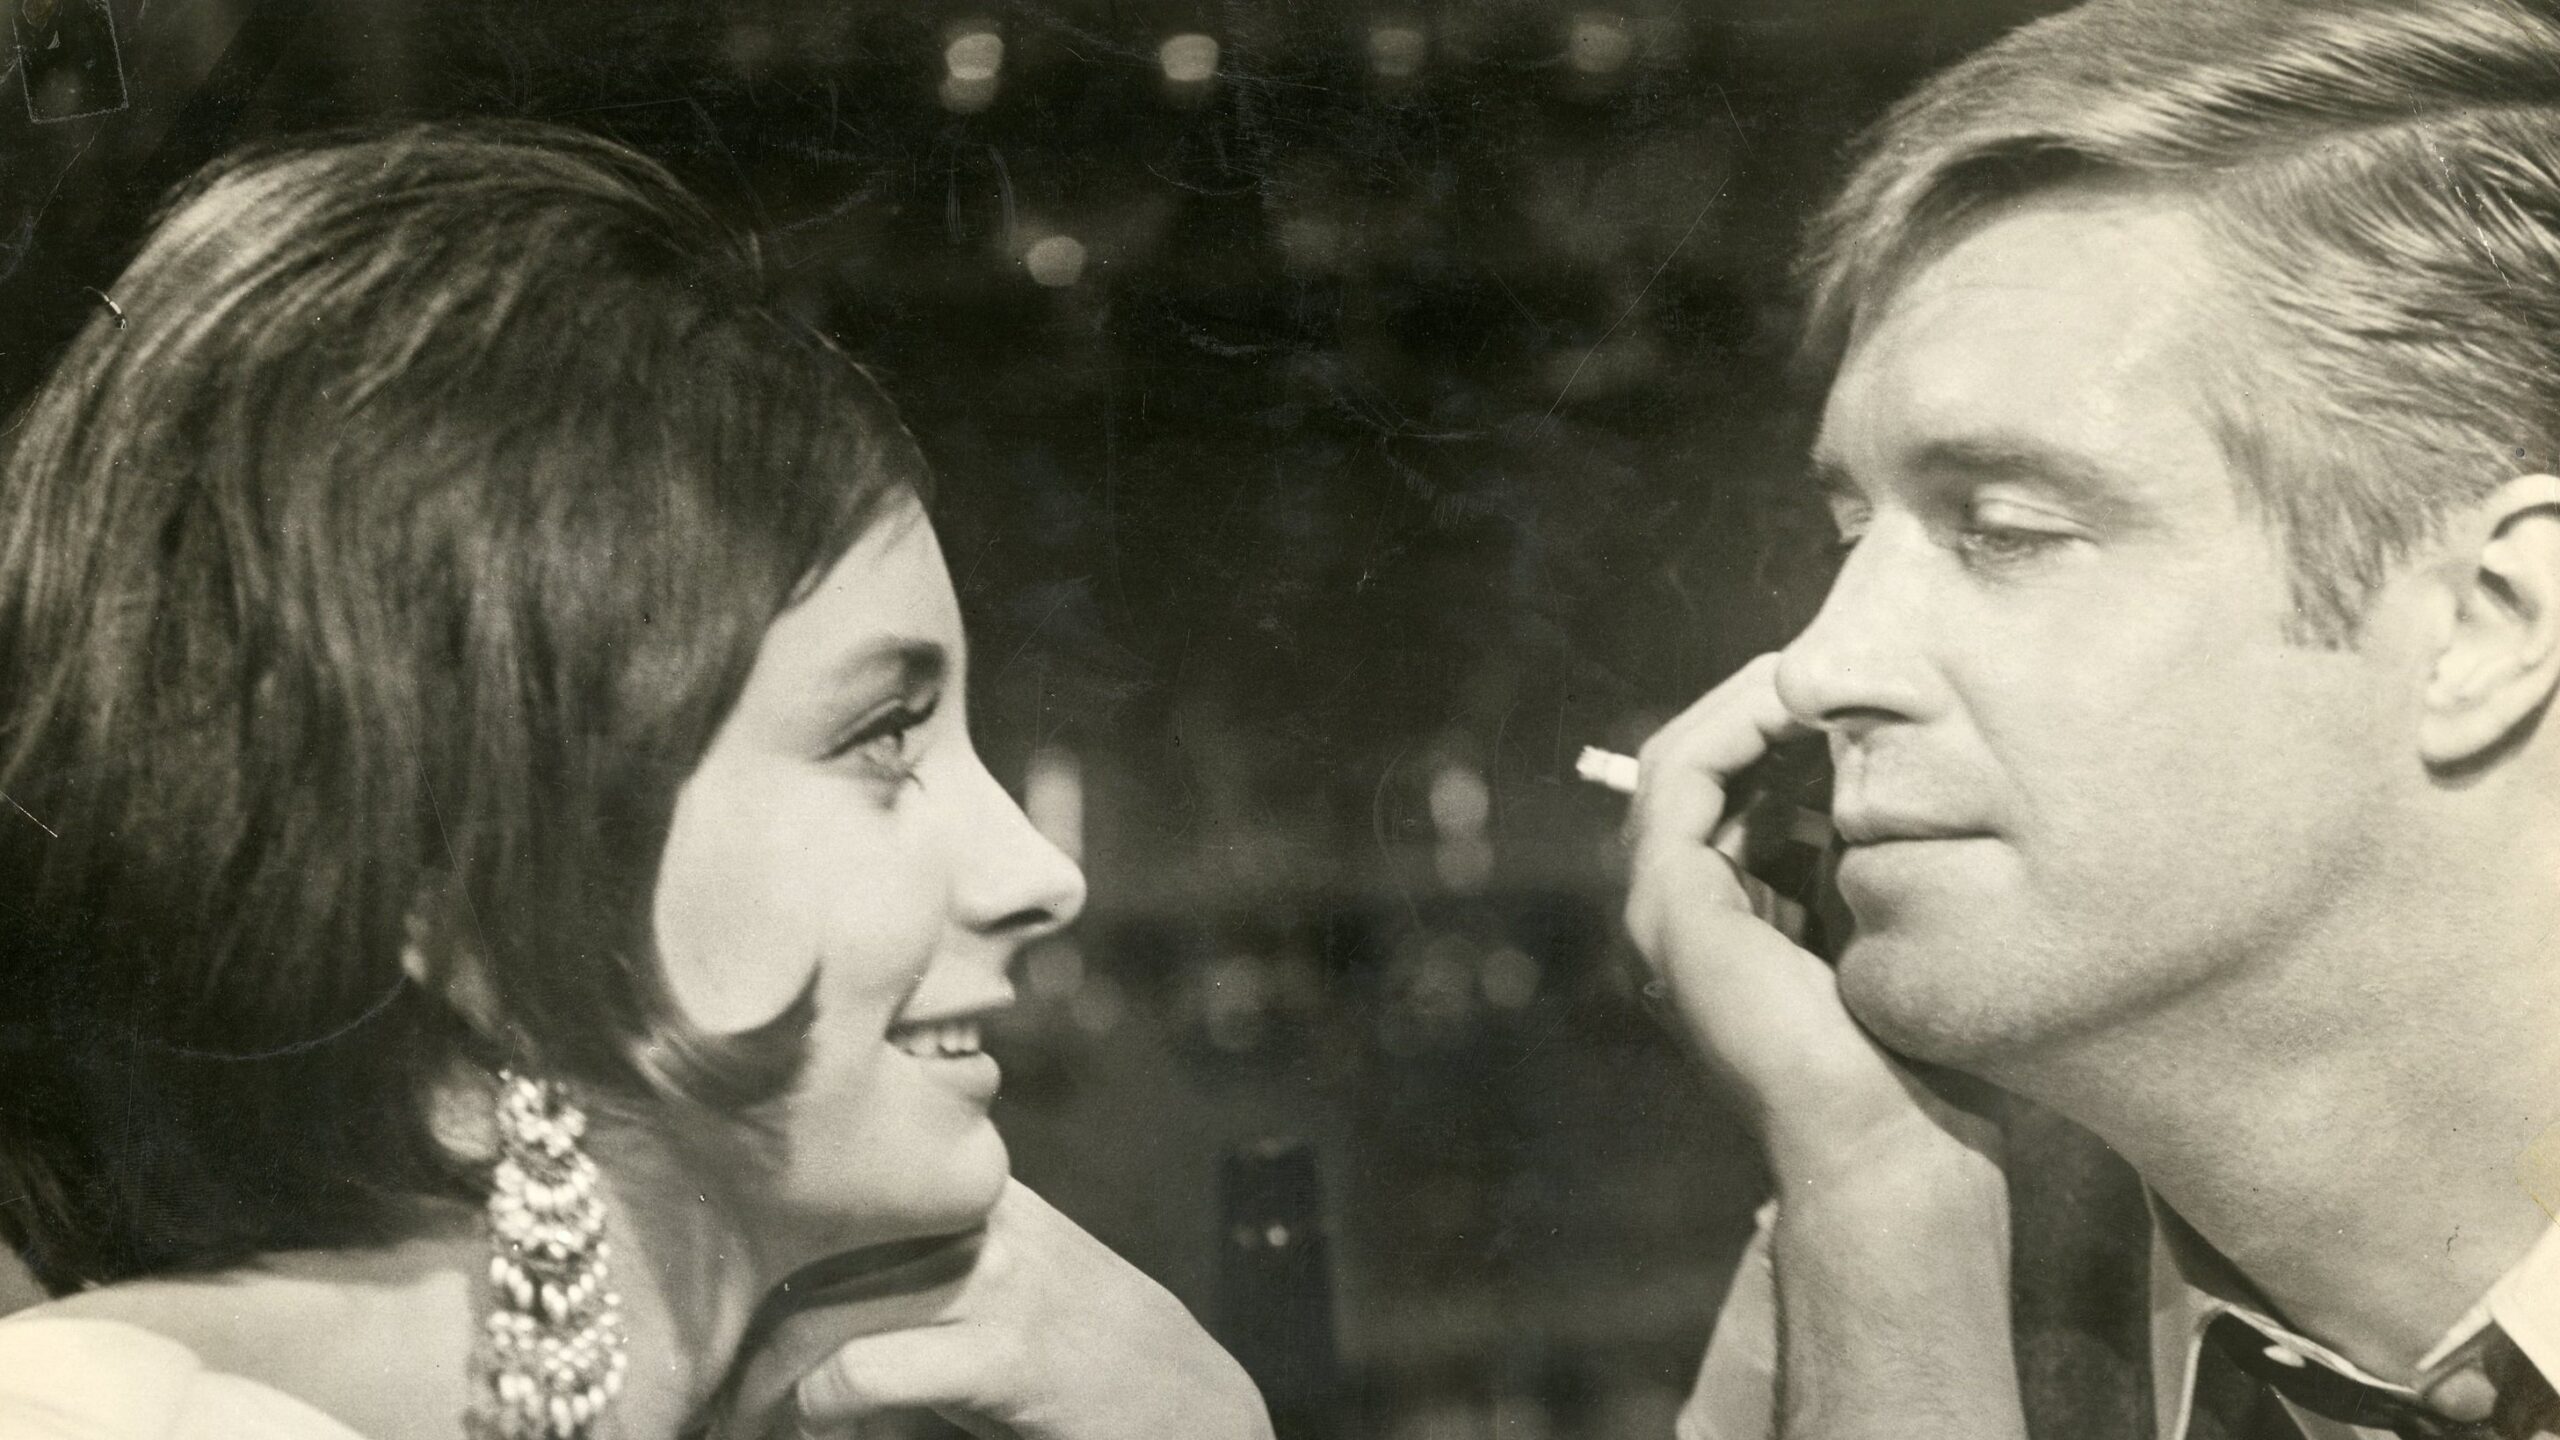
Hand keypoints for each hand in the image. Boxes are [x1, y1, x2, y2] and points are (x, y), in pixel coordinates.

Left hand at [720, 1180, 1272, 1439]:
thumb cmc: (1080, 1353)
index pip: (836, 1167)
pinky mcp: (1006, 1354)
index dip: (757, 1224)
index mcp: (976, 1182)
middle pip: (812, 1236)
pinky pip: (863, 1369)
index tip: (712, 1282)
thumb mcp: (1000, 1277)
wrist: (1195, 1406)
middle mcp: (983, 1213)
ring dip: (761, 1374)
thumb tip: (790, 1280)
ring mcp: (998, 1279)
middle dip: (743, 1311)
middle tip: (706, 1369)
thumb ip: (916, 1254)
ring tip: (736, 1411)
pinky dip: (813, 1403)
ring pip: (824, 1304)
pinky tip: (806, 1423)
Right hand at [1623, 654, 1996, 1185]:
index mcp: (1728, 915)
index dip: (1780, 730)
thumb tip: (1895, 765)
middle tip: (1829, 665)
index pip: (1729, 789)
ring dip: (1744, 704)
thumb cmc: (1908, 1052)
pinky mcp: (1668, 901)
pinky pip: (1681, 776)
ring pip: (1680, 757)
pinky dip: (1733, 728)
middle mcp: (1682, 907)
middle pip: (1698, 764)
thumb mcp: (1885, 920)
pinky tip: (1796, 706)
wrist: (1883, 1136)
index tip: (1854, 694)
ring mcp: (1662, 905)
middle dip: (1758, 706)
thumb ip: (1864, 853)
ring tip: (1811, 673)